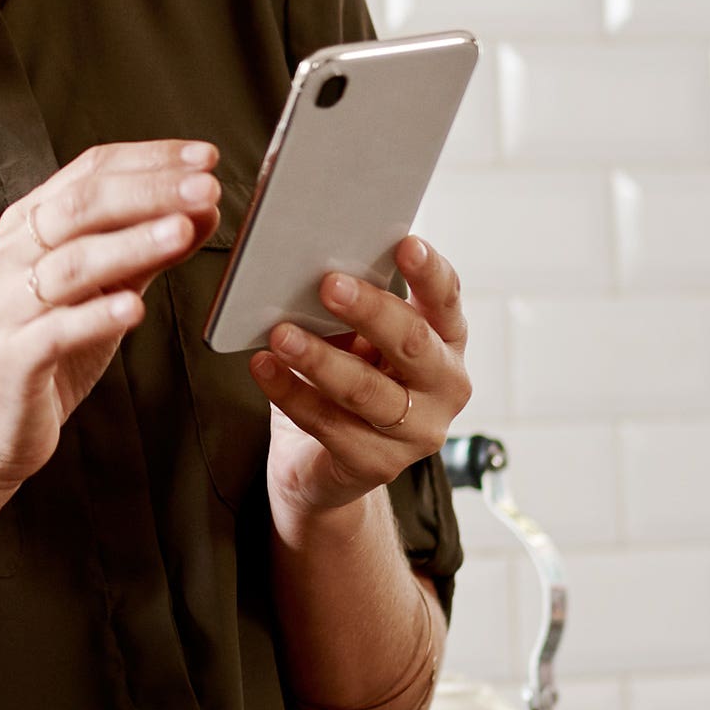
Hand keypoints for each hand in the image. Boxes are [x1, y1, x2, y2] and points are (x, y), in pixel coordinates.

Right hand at [0, 139, 219, 493]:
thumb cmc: (48, 353)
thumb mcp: (104, 291)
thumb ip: (147, 250)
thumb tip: (201, 210)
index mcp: (29, 227)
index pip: (89, 173)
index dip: (148, 160)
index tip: (202, 158)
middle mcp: (11, 256)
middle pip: (81, 207)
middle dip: (149, 192)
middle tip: (204, 189)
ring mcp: (7, 306)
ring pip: (72, 262)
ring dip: (131, 244)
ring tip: (181, 232)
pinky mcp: (13, 358)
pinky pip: (57, 330)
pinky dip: (98, 315)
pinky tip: (136, 307)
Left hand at [254, 236, 470, 527]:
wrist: (324, 466)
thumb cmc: (346, 380)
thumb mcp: (354, 339)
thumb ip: (348, 309)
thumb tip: (311, 267)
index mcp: (445, 340)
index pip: (446, 299)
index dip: (429, 272)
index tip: (406, 243)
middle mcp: (445, 385)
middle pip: (412, 343)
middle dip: (370, 311)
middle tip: (328, 284)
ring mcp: (417, 431)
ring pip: (367, 390)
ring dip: (320, 359)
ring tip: (281, 334)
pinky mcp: (378, 464)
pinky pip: (328, 424)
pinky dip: (290, 393)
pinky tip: (263, 367)